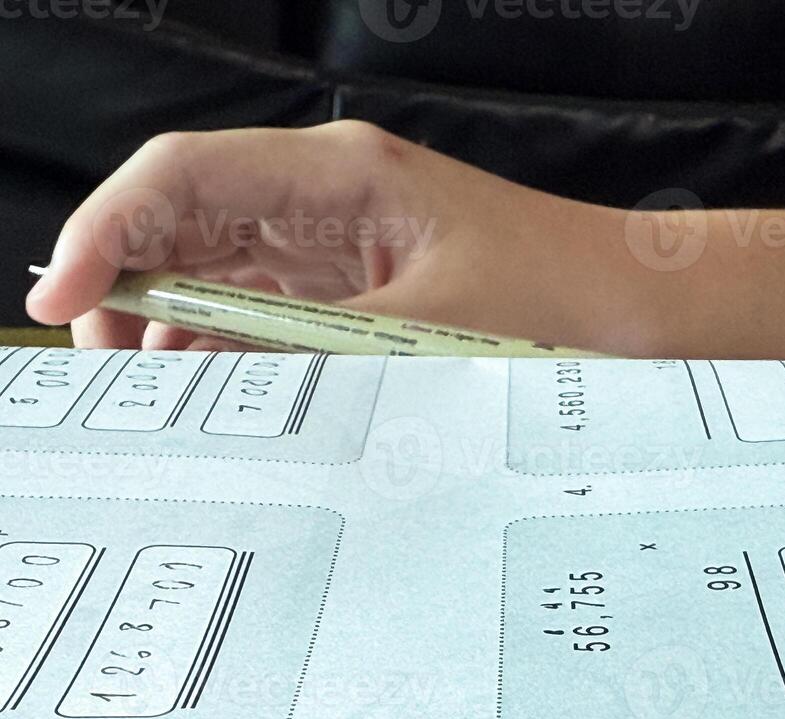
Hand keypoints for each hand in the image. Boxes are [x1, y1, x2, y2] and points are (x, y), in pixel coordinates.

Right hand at [25, 121, 625, 352]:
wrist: (635, 309)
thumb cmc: (560, 297)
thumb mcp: (423, 329)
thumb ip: (305, 347)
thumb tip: (204, 376)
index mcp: (343, 175)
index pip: (184, 177)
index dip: (109, 233)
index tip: (65, 301)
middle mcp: (330, 195)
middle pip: (186, 220)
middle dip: (128, 286)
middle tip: (103, 370)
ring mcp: (343, 238)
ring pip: (218, 265)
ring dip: (171, 323)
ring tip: (149, 393)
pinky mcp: (360, 282)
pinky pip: (265, 303)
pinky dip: (226, 342)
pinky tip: (212, 388)